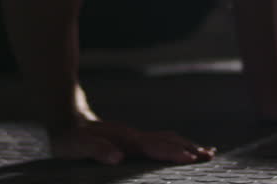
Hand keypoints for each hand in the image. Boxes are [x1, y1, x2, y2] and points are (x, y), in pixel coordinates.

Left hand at [50, 120, 214, 164]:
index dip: (173, 153)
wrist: (66, 117)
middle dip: (189, 149)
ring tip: (207, 152)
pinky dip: (175, 145)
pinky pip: (159, 141)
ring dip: (186, 146)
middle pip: (168, 141)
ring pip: (166, 139)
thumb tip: (118, 158)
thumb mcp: (76, 146)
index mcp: (125, 140)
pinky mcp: (131, 140)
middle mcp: (134, 137)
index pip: (155, 147)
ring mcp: (134, 137)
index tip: (191, 158)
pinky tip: (181, 149)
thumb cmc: (69, 138)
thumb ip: (96, 150)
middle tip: (210, 156)